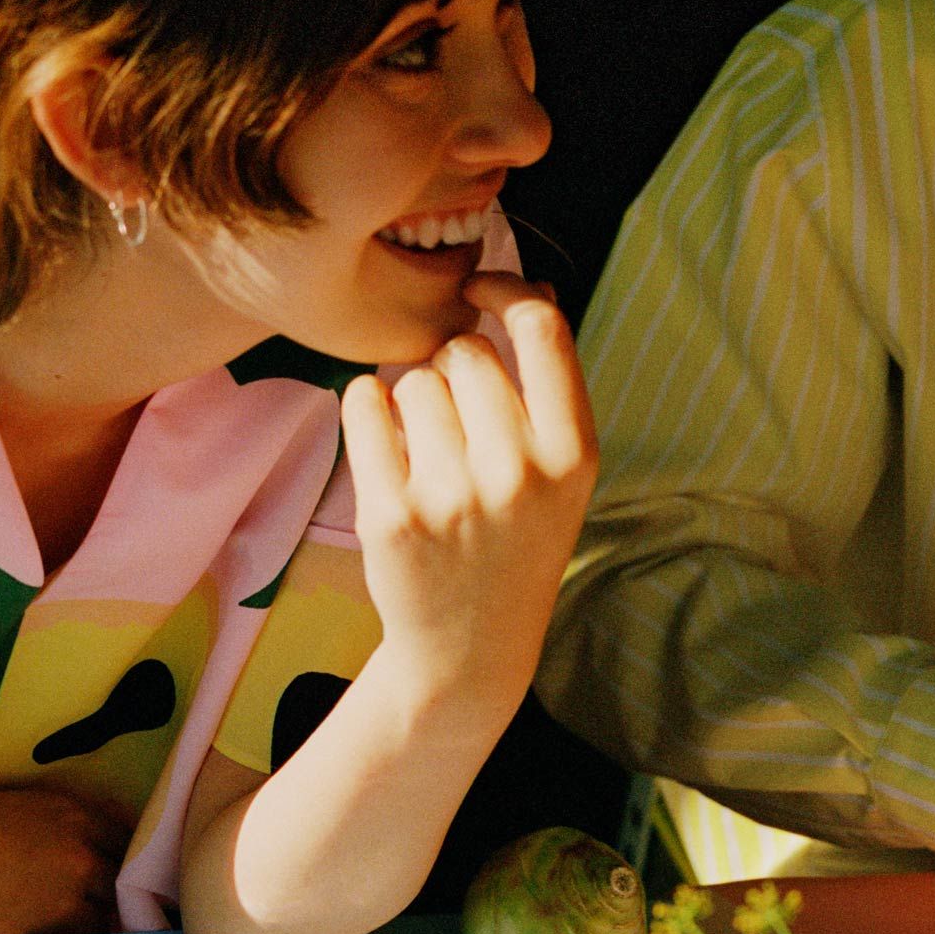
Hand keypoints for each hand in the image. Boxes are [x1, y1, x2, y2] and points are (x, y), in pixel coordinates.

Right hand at [0, 784, 130, 933]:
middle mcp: (78, 846)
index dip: (119, 852)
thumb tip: (62, 844)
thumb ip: (47, 823)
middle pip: (120, 874)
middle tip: (104, 900)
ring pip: (105, 912)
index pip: (121, 833)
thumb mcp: (5, 808)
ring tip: (78, 924)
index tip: (115, 865)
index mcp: (66, 808)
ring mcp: (68, 889)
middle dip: (114, 888)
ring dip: (96, 918)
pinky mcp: (50, 926)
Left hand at [340, 277, 598, 718]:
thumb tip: (532, 284)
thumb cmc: (514, 541)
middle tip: (456, 424)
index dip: (508, 287)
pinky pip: (361, 404)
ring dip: (409, 399)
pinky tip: (384, 443)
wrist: (468, 649)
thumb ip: (549, 387)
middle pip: (464, 350)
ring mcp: (450, 496)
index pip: (543, 328)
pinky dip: (365, 408)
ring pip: (411, 379)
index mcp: (573, 455)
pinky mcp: (389, 515)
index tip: (482, 287)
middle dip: (452, 368)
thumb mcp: (559, 475)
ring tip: (428, 455)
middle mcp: (518, 473)